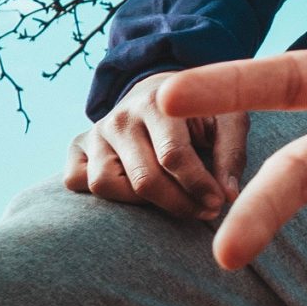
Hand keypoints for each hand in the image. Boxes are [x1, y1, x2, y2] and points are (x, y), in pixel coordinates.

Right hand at [65, 77, 247, 220]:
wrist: (168, 93)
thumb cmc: (203, 113)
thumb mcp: (228, 120)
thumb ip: (230, 154)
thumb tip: (227, 196)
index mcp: (160, 102)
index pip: (173, 155)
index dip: (198, 186)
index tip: (218, 203)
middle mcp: (121, 116)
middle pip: (142, 178)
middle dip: (178, 202)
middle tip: (204, 211)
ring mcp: (95, 132)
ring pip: (104, 184)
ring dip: (140, 204)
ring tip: (172, 200)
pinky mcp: (77, 146)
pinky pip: (75, 182)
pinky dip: (101, 195)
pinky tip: (134, 192)